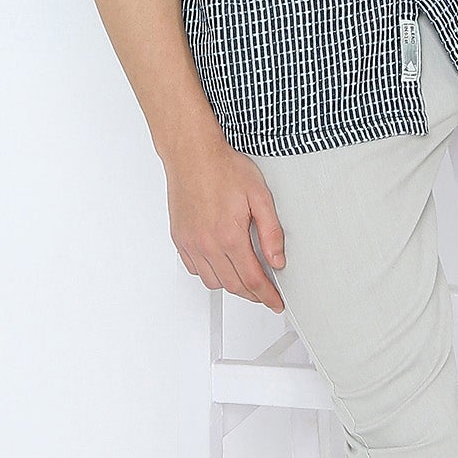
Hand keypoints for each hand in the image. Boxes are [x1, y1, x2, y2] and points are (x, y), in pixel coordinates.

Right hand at [163, 136, 287, 310]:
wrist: (192, 155)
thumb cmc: (223, 169)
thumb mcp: (260, 196)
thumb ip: (271, 232)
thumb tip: (277, 259)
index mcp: (229, 236)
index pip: (253, 279)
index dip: (267, 295)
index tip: (274, 302)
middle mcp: (207, 244)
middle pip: (233, 286)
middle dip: (253, 294)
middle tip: (265, 293)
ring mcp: (191, 243)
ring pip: (213, 282)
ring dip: (231, 285)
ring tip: (245, 278)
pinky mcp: (179, 239)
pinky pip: (194, 269)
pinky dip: (209, 273)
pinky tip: (220, 264)